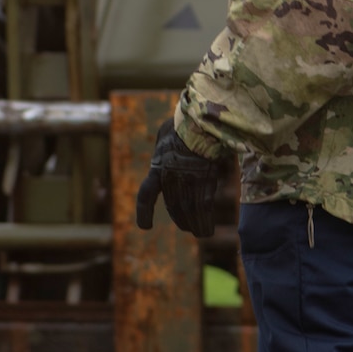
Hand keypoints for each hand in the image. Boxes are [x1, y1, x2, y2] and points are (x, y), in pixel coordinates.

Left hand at [135, 121, 220, 237]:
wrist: (200, 119)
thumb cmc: (185, 121)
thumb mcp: (167, 132)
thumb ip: (166, 142)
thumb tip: (165, 139)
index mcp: (159, 166)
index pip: (147, 194)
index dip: (144, 212)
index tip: (145, 227)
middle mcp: (170, 177)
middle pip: (173, 206)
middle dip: (180, 219)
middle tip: (187, 227)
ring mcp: (188, 180)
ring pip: (188, 211)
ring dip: (194, 225)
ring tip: (201, 233)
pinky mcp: (205, 180)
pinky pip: (203, 208)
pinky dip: (205, 222)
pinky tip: (207, 232)